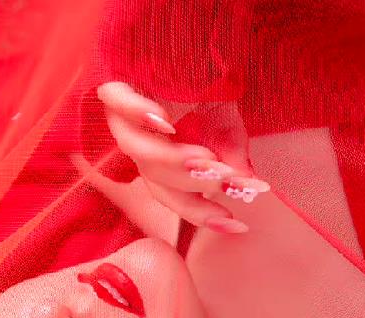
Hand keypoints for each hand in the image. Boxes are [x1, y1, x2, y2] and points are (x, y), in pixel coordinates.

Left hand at [97, 81, 269, 232]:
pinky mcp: (116, 86)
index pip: (179, 199)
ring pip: (138, 151)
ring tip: (203, 157)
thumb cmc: (207, 88)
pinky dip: (138, 113)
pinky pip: (116, 102)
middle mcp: (143, 148)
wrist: (186, 46)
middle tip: (226, 178)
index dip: (204, 216)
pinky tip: (165, 120)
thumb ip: (233, 156)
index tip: (236, 224)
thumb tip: (248, 185)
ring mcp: (126, 120)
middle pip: (159, 181)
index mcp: (166, 164)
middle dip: (196, 184)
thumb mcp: (227, 126)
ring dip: (173, 159)